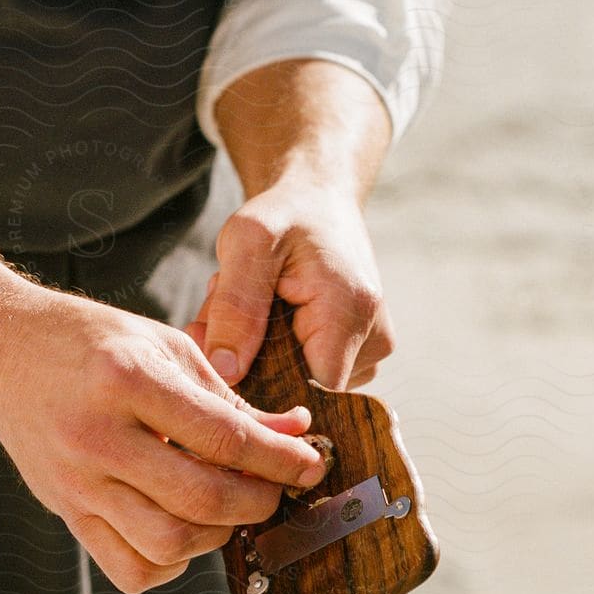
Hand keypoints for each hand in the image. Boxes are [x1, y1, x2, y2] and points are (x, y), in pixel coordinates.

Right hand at [0, 287, 326, 593]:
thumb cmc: (89, 342)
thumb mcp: (164, 347)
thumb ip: (229, 398)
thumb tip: (294, 434)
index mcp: (127, 380)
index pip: (224, 438)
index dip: (280, 458)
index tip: (310, 462)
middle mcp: (98, 437)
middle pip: (201, 500)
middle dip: (257, 503)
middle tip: (274, 489)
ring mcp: (77, 483)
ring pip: (167, 543)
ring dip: (216, 535)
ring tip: (228, 508)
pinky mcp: (66, 513)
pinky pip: (130, 568)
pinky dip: (171, 562)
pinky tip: (182, 528)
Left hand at [189, 182, 394, 389]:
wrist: (320, 201)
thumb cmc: (285, 215)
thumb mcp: (247, 243)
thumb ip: (235, 307)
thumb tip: (227, 372)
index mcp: (350, 312)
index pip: (306, 393)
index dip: (257, 384)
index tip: (220, 348)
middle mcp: (374, 341)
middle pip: (300, 390)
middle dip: (250, 361)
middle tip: (218, 313)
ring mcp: (373, 352)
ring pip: (301, 384)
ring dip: (261, 355)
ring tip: (252, 307)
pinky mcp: (363, 355)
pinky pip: (312, 374)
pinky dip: (278, 354)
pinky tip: (270, 318)